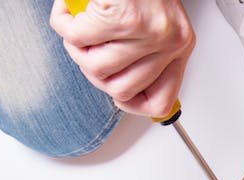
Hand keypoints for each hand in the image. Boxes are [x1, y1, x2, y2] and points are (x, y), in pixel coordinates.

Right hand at [50, 0, 194, 116]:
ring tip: (76, 25)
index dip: (131, 103)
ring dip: (75, 46)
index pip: (160, 102)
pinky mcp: (122, 18)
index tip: (117, 93)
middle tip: (86, 47)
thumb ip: (147, 55)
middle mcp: (168, 41)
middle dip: (92, 70)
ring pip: (95, 67)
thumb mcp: (156, 21)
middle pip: (119, 90)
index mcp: (180, 45)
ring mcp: (147, 32)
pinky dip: (63, 24)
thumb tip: (125, 92)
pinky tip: (67, 12)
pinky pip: (77, 38)